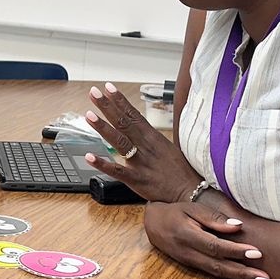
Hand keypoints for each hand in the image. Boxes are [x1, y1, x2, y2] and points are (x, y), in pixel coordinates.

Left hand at [81, 82, 202, 203]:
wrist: (190, 191)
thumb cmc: (180, 170)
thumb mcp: (166, 147)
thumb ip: (150, 138)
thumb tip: (139, 129)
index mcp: (152, 137)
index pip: (133, 114)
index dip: (120, 100)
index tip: (108, 88)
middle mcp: (146, 146)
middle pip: (123, 122)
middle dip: (108, 106)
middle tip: (94, 92)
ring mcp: (140, 162)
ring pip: (119, 141)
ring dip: (103, 127)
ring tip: (89, 115)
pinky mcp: (137, 179)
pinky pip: (117, 170)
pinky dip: (103, 163)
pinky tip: (89, 156)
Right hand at [144, 201, 270, 278]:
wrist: (154, 223)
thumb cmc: (176, 212)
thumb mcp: (192, 208)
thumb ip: (213, 218)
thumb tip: (237, 227)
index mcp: (187, 236)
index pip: (215, 246)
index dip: (236, 251)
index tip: (257, 253)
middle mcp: (189, 253)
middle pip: (219, 266)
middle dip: (244, 274)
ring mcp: (190, 263)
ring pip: (218, 274)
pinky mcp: (194, 267)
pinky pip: (215, 274)